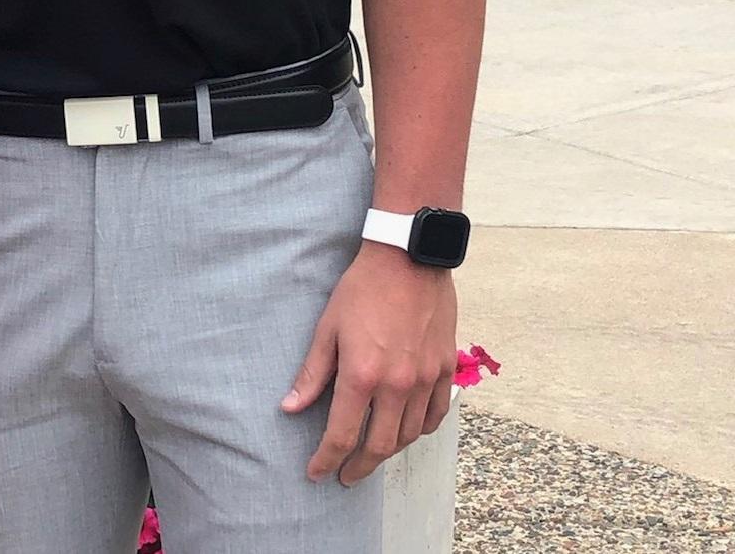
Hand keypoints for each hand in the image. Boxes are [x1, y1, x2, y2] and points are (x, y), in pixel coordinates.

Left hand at [281, 244, 456, 486]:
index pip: (342, 435)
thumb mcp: (328, 328)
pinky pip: (435, 414)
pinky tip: (407, 430)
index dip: (327, 460)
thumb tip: (291, 407)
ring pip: (409, 434)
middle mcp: (397, 384)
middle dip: (359, 467)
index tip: (317, 474)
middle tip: (345, 475)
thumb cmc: (362, 289)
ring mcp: (424, 378)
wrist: (408, 259)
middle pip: (379, 445)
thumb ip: (313, 374)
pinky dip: (420, 429)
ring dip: (388, 451)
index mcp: (362, 375)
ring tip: (371, 454)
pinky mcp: (444, 368)